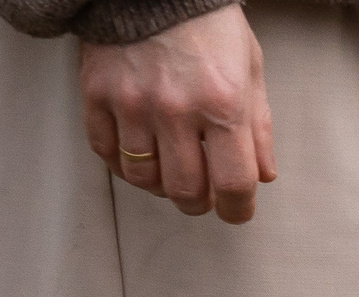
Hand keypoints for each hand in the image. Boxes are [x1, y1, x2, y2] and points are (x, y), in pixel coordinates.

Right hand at [79, 5, 276, 224]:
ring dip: (161, 185)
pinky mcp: (96, 92)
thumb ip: (258, 127)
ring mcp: (131, 102)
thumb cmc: (208, 22)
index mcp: (223, 104)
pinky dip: (124, 164)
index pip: (233, 184)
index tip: (237, 212)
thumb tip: (262, 176)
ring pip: (143, 178)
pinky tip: (140, 153)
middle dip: (199, 203)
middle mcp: (175, 109)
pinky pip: (105, 152)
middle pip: (185, 191)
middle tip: (203, 195)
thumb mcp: (250, 69)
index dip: (238, 209)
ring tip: (171, 171)